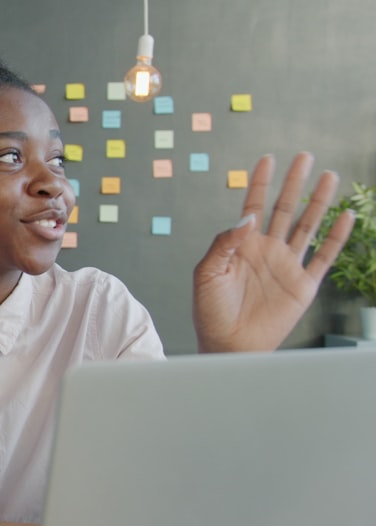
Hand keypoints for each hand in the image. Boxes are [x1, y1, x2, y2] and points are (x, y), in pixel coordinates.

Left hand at [193, 152, 354, 352]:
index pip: (253, 206)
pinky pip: (323, 256)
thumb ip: (224, 243)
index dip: (260, 183)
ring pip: (307, 225)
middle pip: (284, 208)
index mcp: (241, 246)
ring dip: (318, 201)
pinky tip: (345, 217)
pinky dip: (335, 237)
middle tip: (304, 156)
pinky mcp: (303, 285)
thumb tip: (247, 217)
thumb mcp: (206, 273)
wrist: (228, 344)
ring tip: (328, 176)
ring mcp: (286, 266)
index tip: (267, 159)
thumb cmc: (210, 312)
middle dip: (293, 183)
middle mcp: (267, 250)